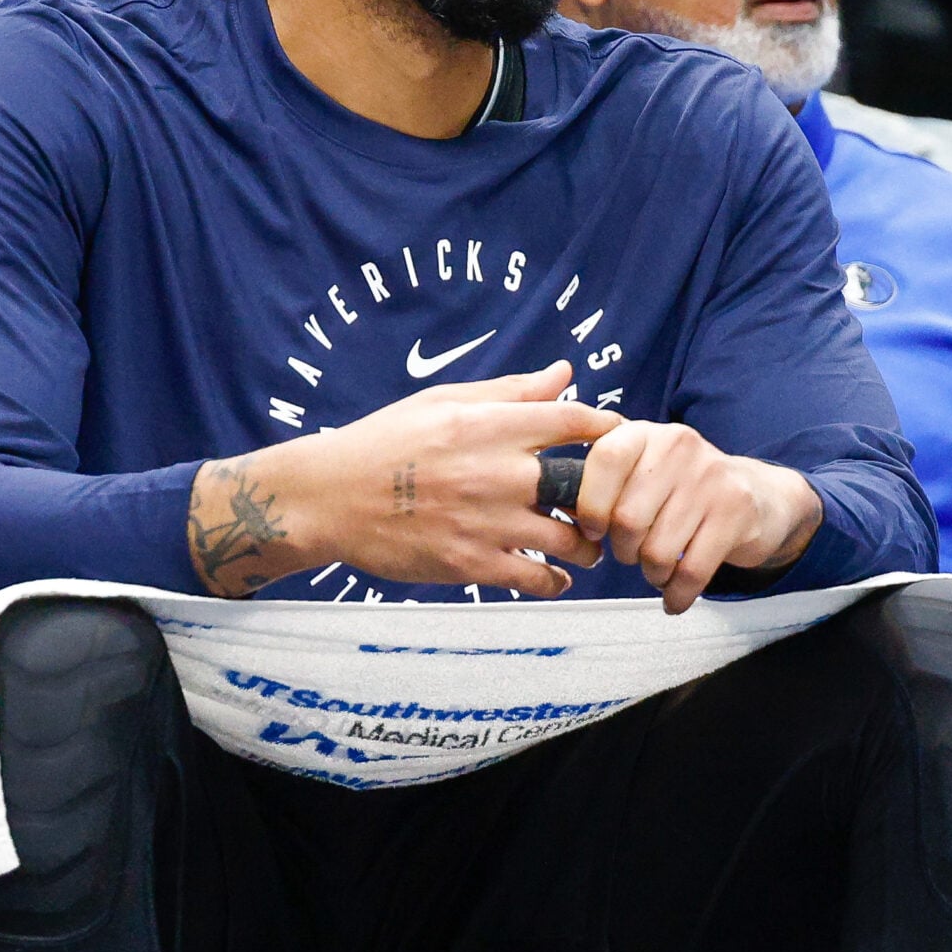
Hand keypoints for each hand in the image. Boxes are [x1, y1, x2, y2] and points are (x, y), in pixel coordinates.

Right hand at [187, 361, 618, 597]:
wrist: (329, 498)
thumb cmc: (385, 443)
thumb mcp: (443, 401)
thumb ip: (510, 392)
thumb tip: (564, 372)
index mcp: (488, 424)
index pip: (573, 420)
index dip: (609, 429)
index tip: (623, 439)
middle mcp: (494, 472)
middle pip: (585, 482)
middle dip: (609, 492)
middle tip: (615, 499)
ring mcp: (485, 522)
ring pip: (570, 538)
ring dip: (588, 544)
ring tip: (588, 544)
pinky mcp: (470, 564)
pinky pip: (536, 577)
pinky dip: (556, 580)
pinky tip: (557, 575)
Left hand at [571, 419, 823, 613]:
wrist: (759, 496)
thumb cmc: (681, 489)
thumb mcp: (642, 468)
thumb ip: (599, 478)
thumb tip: (551, 504)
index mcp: (644, 434)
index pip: (602, 462)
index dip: (590, 505)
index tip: (593, 529)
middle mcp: (678, 447)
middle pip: (627, 519)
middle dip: (624, 550)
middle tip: (633, 553)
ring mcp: (710, 478)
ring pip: (658, 550)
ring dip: (652, 573)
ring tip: (658, 568)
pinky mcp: (736, 511)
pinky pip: (692, 571)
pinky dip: (677, 595)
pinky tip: (674, 597)